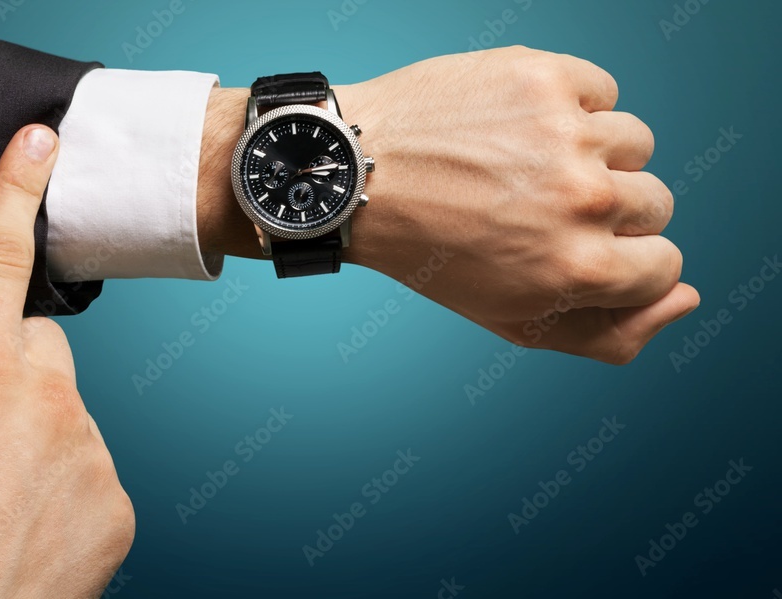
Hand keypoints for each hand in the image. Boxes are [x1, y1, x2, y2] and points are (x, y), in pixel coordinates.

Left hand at [197, 47, 697, 363]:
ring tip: (523, 163)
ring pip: (632, 142)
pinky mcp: (543, 77)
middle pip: (655, 202)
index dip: (623, 260)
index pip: (665, 264)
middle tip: (535, 205)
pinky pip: (600, 90)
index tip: (577, 246)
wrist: (354, 175)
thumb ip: (609, 332)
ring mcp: (565, 132)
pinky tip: (517, 126)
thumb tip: (684, 297)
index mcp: (578, 269)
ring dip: (589, 154)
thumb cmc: (431, 252)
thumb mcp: (512, 319)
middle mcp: (582, 201)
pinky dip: (569, 106)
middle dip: (606, 208)